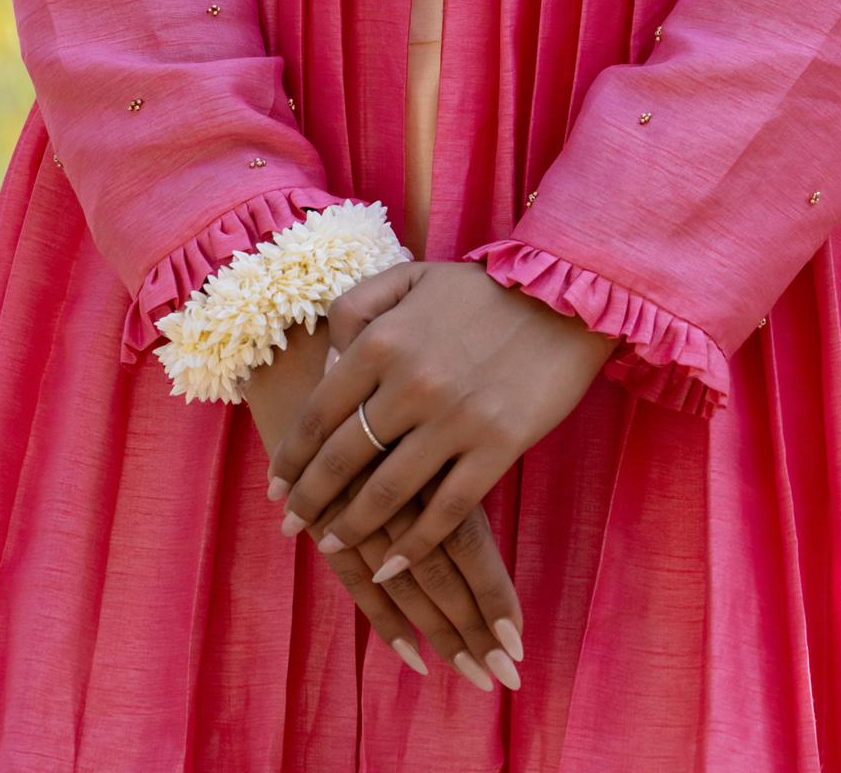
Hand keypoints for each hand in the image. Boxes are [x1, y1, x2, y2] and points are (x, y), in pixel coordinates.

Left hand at [268, 260, 619, 579]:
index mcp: (383, 341)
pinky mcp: (497, 447)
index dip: (292, 456)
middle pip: (342, 459)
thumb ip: (357, 307)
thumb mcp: (410, 277)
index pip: (318, 412)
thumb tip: (325, 360)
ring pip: (386, 493)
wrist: (565, 296)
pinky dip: (414, 545)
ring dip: (352, 528)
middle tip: (291, 526)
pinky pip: (446, 510)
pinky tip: (392, 565)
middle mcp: (410, 384)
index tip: (276, 485)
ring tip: (331, 546)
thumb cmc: (483, 288)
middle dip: (309, 500)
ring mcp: (455, 419)